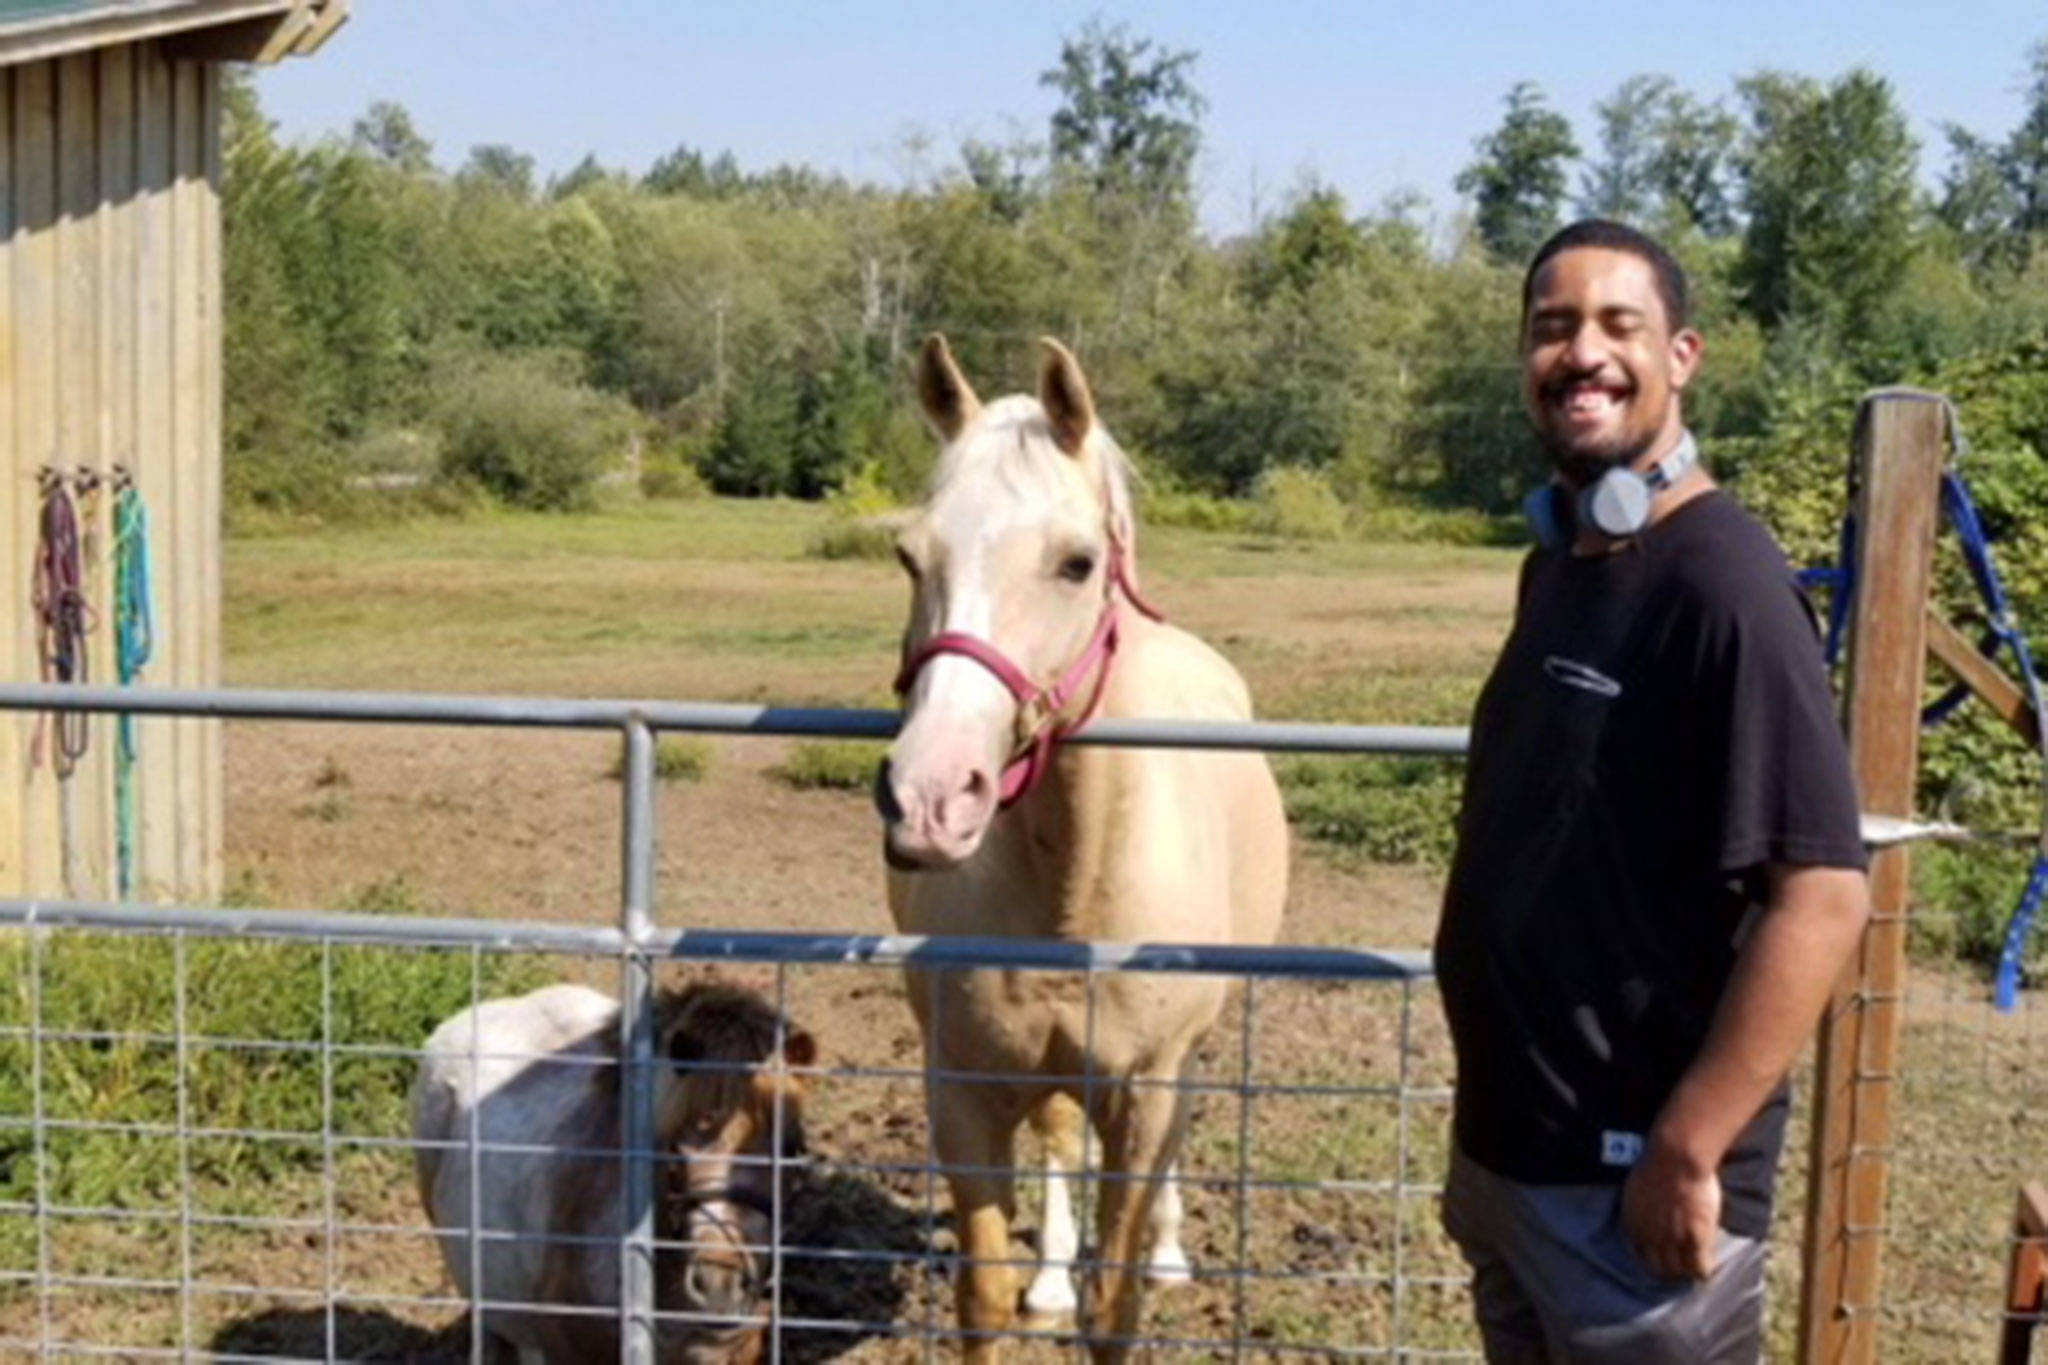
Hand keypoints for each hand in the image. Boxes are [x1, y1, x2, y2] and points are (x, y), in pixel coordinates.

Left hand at [1620, 1141, 1721, 1280]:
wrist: (1675, 1158)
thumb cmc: (1657, 1163)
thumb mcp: (1637, 1188)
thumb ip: (1640, 1208)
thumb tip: (1647, 1214)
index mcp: (1632, 1224)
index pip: (1639, 1254)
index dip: (1651, 1256)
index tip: (1661, 1255)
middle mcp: (1649, 1237)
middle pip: (1658, 1268)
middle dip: (1668, 1269)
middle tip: (1681, 1265)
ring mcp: (1673, 1240)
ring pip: (1679, 1272)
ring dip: (1686, 1271)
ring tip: (1695, 1267)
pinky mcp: (1696, 1239)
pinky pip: (1700, 1269)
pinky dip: (1704, 1270)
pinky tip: (1708, 1264)